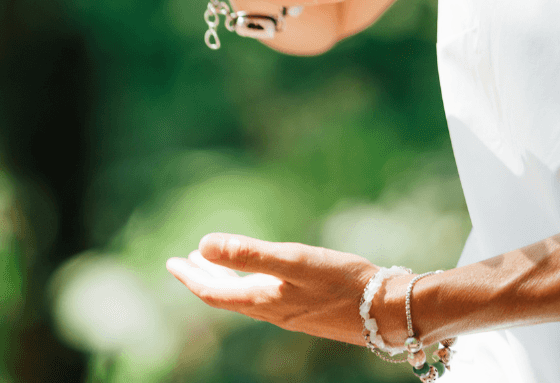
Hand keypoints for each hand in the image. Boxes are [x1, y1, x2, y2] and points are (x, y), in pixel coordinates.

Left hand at [166, 233, 378, 345]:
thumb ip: (249, 253)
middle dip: (202, 278)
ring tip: (214, 264)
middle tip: (183, 262)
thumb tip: (203, 245)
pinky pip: (265, 299)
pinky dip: (250, 284)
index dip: (190, 278)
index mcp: (264, 300)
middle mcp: (273, 312)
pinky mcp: (310, 312)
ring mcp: (292, 314)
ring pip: (246, 298)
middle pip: (226, 296)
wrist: (388, 311)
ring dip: (226, 280)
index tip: (171, 262)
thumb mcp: (294, 260)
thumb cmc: (343, 283)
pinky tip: (263, 275)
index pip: (214, 291)